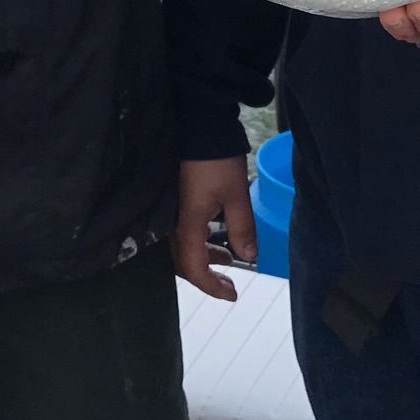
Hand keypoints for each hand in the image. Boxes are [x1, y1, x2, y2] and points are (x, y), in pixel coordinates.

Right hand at [175, 156, 255, 300]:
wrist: (196, 124)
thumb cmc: (216, 160)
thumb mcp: (236, 194)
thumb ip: (242, 228)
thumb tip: (248, 258)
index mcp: (186, 225)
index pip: (193, 268)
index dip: (211, 287)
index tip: (232, 296)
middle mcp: (173, 222)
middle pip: (184, 262)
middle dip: (207, 276)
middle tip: (230, 285)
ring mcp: (172, 211)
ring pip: (184, 247)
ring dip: (205, 258)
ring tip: (228, 260)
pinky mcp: (175, 200)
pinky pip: (184, 232)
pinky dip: (200, 242)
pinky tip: (216, 237)